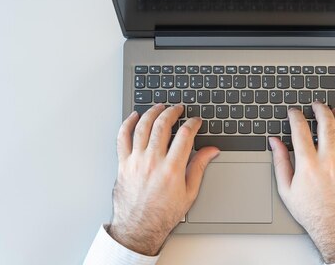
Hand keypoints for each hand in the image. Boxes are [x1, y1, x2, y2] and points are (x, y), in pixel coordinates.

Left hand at [108, 104, 219, 255]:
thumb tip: (211, 151)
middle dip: (172, 112)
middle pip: (163, 125)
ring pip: (142, 127)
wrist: (139, 227)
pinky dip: (127, 123)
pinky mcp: (123, 163)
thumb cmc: (163, 214)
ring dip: (152, 113)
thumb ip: (199, 167)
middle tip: (178, 108)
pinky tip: (134, 117)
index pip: (185, 135)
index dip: (192, 124)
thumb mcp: (189, 192)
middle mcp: (153, 162)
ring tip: (159, 107)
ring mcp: (136, 161)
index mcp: (172, 169)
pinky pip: (122, 137)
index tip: (195, 121)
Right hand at [270, 102, 334, 263]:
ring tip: (334, 110)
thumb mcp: (286, 188)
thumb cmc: (311, 211)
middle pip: (326, 123)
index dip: (295, 116)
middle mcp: (329, 160)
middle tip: (315, 105)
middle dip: (319, 109)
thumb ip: (280, 162)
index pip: (300, 130)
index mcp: (308, 164)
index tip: (294, 112)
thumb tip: (274, 142)